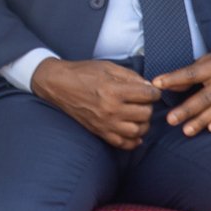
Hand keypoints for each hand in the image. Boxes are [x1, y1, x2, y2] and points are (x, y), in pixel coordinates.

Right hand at [32, 58, 159, 149]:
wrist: (57, 84)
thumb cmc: (82, 73)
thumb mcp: (107, 67)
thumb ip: (130, 76)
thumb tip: (149, 86)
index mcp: (113, 90)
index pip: (148, 95)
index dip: (153, 91)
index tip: (150, 90)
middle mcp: (110, 109)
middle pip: (145, 113)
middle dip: (147, 105)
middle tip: (141, 100)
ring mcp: (105, 123)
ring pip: (138, 130)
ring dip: (143, 123)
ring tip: (137, 114)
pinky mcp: (100, 131)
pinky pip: (124, 144)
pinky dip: (133, 139)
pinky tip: (132, 129)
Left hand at [155, 45, 210, 136]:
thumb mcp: (208, 60)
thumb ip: (189, 73)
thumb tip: (166, 84)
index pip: (190, 74)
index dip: (173, 79)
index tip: (156, 84)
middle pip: (204, 97)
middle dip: (187, 110)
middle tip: (171, 120)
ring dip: (202, 120)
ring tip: (187, 130)